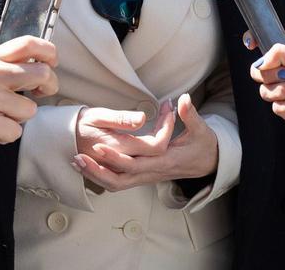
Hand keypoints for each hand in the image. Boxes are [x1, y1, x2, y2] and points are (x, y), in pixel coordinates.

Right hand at [0, 36, 57, 163]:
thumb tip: (26, 50)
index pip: (29, 43)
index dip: (49, 52)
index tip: (51, 64)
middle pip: (41, 73)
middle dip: (48, 87)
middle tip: (38, 95)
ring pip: (30, 109)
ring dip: (19, 119)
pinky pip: (15, 132)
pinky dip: (5, 136)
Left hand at [71, 94, 218, 192]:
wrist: (209, 163)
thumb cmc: (204, 146)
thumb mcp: (200, 129)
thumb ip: (190, 114)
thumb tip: (182, 98)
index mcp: (165, 161)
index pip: (136, 163)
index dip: (116, 157)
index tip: (98, 144)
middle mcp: (154, 172)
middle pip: (121, 179)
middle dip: (97, 170)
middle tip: (77, 156)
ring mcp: (148, 177)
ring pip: (118, 185)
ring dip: (96, 175)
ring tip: (75, 162)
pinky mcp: (143, 176)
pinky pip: (120, 182)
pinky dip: (102, 177)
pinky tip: (87, 166)